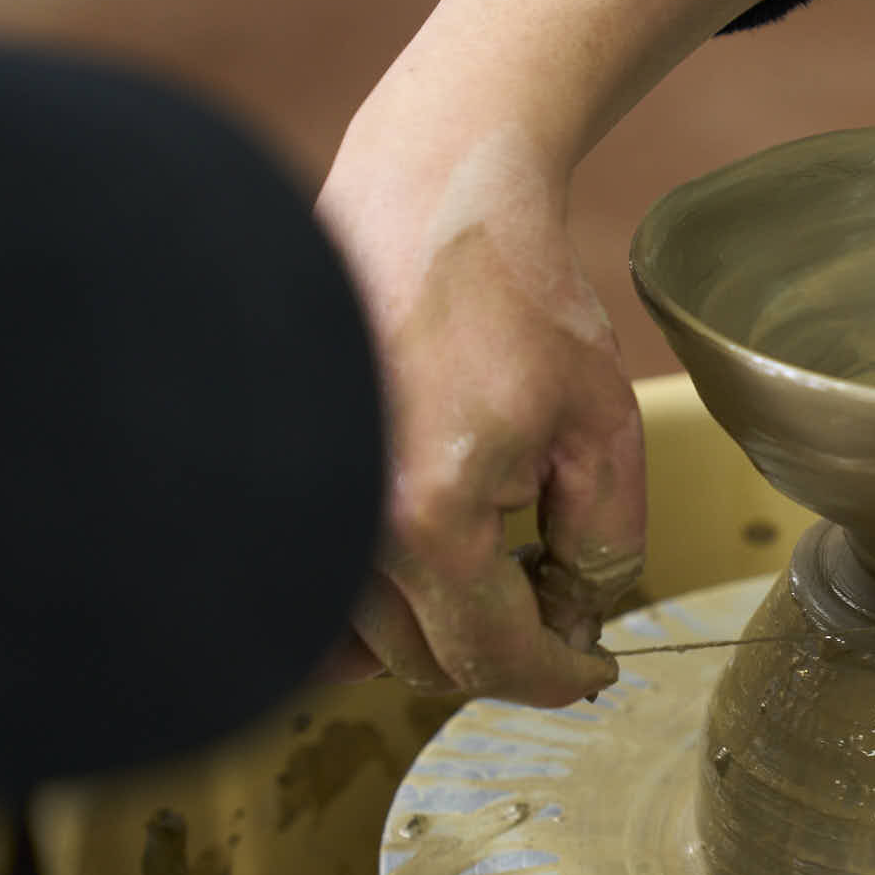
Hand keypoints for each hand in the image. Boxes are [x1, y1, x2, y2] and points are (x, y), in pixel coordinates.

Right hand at [314, 138, 639, 705]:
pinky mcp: (269, 484)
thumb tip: (579, 620)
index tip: (591, 674)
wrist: (423, 197)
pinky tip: (422, 571)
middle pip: (426, 661)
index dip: (555, 678)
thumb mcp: (601, 424)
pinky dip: (367, 606)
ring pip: (367, 637)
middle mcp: (346, 526)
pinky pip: (314, 590)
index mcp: (432, 517)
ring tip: (497, 570)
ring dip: (437, 628)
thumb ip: (605, 543)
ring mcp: (297, 505)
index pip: (492, 657)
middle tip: (557, 611)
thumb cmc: (515, 294)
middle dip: (503, 650)